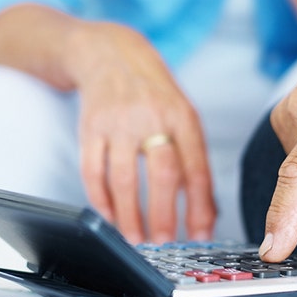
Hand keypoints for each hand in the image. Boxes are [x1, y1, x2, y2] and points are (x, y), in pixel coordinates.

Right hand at [68, 21, 215, 243]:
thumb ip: (195, 163)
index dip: (199, 207)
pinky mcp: (90, 127)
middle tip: (164, 244)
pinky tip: (109, 216)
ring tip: (136, 239)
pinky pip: (93, 171)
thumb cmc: (154, 94)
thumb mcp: (184, 118)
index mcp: (183, 118)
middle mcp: (153, 118)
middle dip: (164, 216)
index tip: (200, 237)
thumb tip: (207, 215)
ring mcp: (118, 123)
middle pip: (162, 175)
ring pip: (124, 178)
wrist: (111, 53)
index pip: (196, 169)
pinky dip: (101, 199)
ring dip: (130, 215)